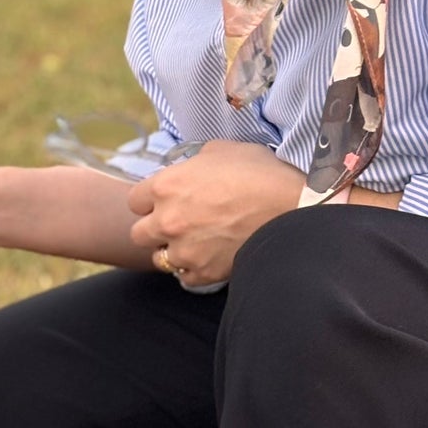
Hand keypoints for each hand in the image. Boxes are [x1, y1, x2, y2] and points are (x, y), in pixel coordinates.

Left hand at [126, 140, 303, 286]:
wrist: (294, 209)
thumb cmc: (261, 174)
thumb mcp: (222, 151)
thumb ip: (194, 161)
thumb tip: (190, 167)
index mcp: (166, 186)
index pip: (134, 200)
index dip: (149, 200)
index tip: (164, 200)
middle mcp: (167, 220)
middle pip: (139, 233)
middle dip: (155, 228)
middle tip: (177, 223)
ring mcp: (184, 250)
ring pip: (160, 258)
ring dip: (173, 250)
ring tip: (195, 243)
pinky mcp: (203, 272)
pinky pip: (185, 276)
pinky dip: (194, 269)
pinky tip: (209, 257)